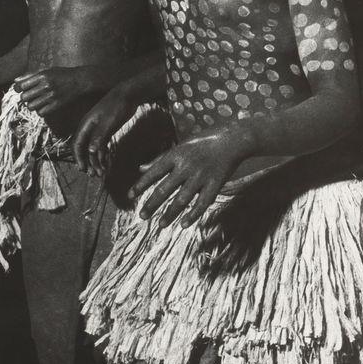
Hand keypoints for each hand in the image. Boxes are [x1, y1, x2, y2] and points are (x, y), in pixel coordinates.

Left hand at [13, 66, 101, 116]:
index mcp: (42, 76)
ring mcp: (51, 96)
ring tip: (37, 101)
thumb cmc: (62, 74)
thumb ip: (30, 75)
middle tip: (30, 95)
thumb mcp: (46, 70)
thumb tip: (15, 81)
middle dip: (25, 97)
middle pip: (24, 97)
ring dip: (32, 104)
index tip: (20, 89)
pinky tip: (44, 105)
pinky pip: (41, 113)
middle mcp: (46, 86)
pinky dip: (40, 110)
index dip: (18, 88)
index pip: (21, 85)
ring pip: (31, 106)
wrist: (80, 80)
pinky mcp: (57, 105)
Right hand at [73, 87, 133, 175]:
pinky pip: (101, 146)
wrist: (129, 95)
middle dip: (87, 162)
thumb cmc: (117, 106)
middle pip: (84, 149)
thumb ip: (98, 137)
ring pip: (92, 149)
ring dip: (95, 161)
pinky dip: (102, 155)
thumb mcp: (108, 123)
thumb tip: (90, 152)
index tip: (83, 169)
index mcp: (86, 125)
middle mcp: (89, 128)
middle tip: (93, 175)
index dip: (78, 158)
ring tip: (101, 173)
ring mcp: (97, 130)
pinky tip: (105, 164)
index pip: (77, 144)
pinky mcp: (106, 131)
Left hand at [129, 128, 252, 228]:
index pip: (154, 172)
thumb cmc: (202, 143)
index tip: (130, 196)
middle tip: (142, 216)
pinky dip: (193, 214)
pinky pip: (202, 203)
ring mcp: (201, 176)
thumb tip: (140, 169)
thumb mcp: (179, 147)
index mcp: (175, 155)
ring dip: (170, 213)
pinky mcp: (215, 184)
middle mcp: (186, 166)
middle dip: (152, 204)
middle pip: (165, 189)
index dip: (141, 185)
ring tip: (161, 224)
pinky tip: (184, 224)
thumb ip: (160, 160)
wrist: (232, 139)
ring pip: (182, 199)